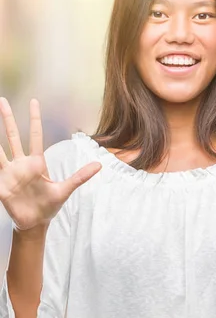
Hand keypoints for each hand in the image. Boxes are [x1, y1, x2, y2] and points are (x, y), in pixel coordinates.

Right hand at [0, 97, 100, 230]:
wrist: (35, 222)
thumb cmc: (49, 205)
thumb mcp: (65, 189)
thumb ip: (80, 176)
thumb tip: (100, 165)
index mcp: (37, 162)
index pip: (36, 135)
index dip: (35, 119)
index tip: (34, 102)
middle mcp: (22, 164)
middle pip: (13, 136)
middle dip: (8, 119)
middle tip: (2, 100)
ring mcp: (10, 173)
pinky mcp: (1, 184)